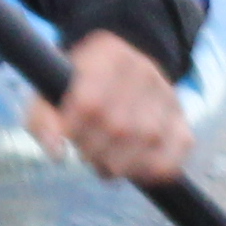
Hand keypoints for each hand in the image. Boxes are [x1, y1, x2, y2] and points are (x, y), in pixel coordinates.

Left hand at [28, 29, 192, 184]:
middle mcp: (144, 69)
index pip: (90, 101)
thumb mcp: (51, 91)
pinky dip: (148, 171)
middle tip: (86, 153)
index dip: (75, 129)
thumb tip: (56, 152)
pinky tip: (131, 168)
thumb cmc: (77, 89)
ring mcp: (168, 95)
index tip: (68, 137)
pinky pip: (172, 157)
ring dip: (119, 165)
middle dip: (94, 150)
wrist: (119, 76)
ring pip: (147, 141)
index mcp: (108, 53)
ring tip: (104, 162)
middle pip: (119, 125)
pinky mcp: (182, 122)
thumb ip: (43, 119)